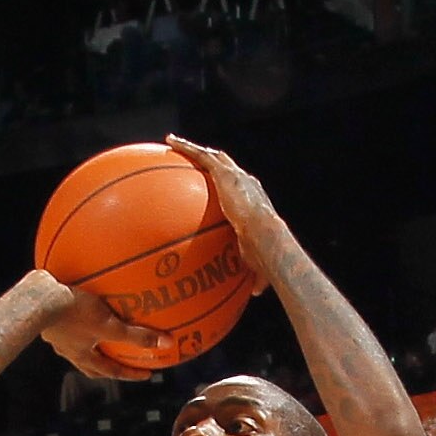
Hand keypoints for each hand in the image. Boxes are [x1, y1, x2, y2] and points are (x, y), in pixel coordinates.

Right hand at [34, 279, 166, 381]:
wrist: (37, 300)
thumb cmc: (73, 313)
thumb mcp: (109, 325)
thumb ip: (136, 336)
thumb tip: (166, 344)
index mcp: (84, 357)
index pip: (113, 371)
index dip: (131, 374)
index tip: (147, 374)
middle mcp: (70, 352)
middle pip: (94, 366)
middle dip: (110, 366)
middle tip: (123, 362)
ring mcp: (58, 337)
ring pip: (79, 348)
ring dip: (92, 346)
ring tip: (101, 338)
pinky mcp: (50, 320)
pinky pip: (69, 327)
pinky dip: (79, 326)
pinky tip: (82, 313)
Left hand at [163, 137, 281, 280]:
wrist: (265, 235)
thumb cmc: (265, 254)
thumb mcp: (258, 265)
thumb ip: (254, 276)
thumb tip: (253, 294)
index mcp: (254, 200)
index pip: (240, 189)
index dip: (229, 185)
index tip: (219, 186)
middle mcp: (245, 182)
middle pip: (225, 166)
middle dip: (210, 161)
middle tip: (195, 159)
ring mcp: (234, 175)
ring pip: (210, 156)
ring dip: (193, 150)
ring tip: (174, 144)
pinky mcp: (224, 173)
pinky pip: (200, 156)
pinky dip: (185, 148)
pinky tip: (169, 142)